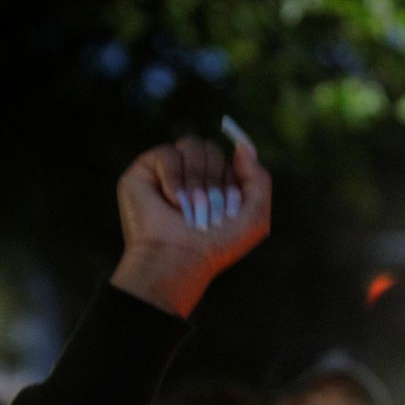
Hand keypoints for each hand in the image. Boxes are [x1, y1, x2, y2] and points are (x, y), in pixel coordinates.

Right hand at [109, 135, 271, 318]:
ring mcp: (169, 171)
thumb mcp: (255, 217)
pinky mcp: (145, 170)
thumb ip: (259, 179)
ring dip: (196, 180)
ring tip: (191, 208)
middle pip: (212, 149)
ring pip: (191, 144)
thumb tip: (243, 145)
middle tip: (209, 212)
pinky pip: (167, 152)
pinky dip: (174, 178)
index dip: (232, 183)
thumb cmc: (217, 245)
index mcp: (217, 184)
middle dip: (214, 182)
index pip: (231, 161)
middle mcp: (192, 174)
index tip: (230, 211)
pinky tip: (172, 202)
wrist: (180, 260)